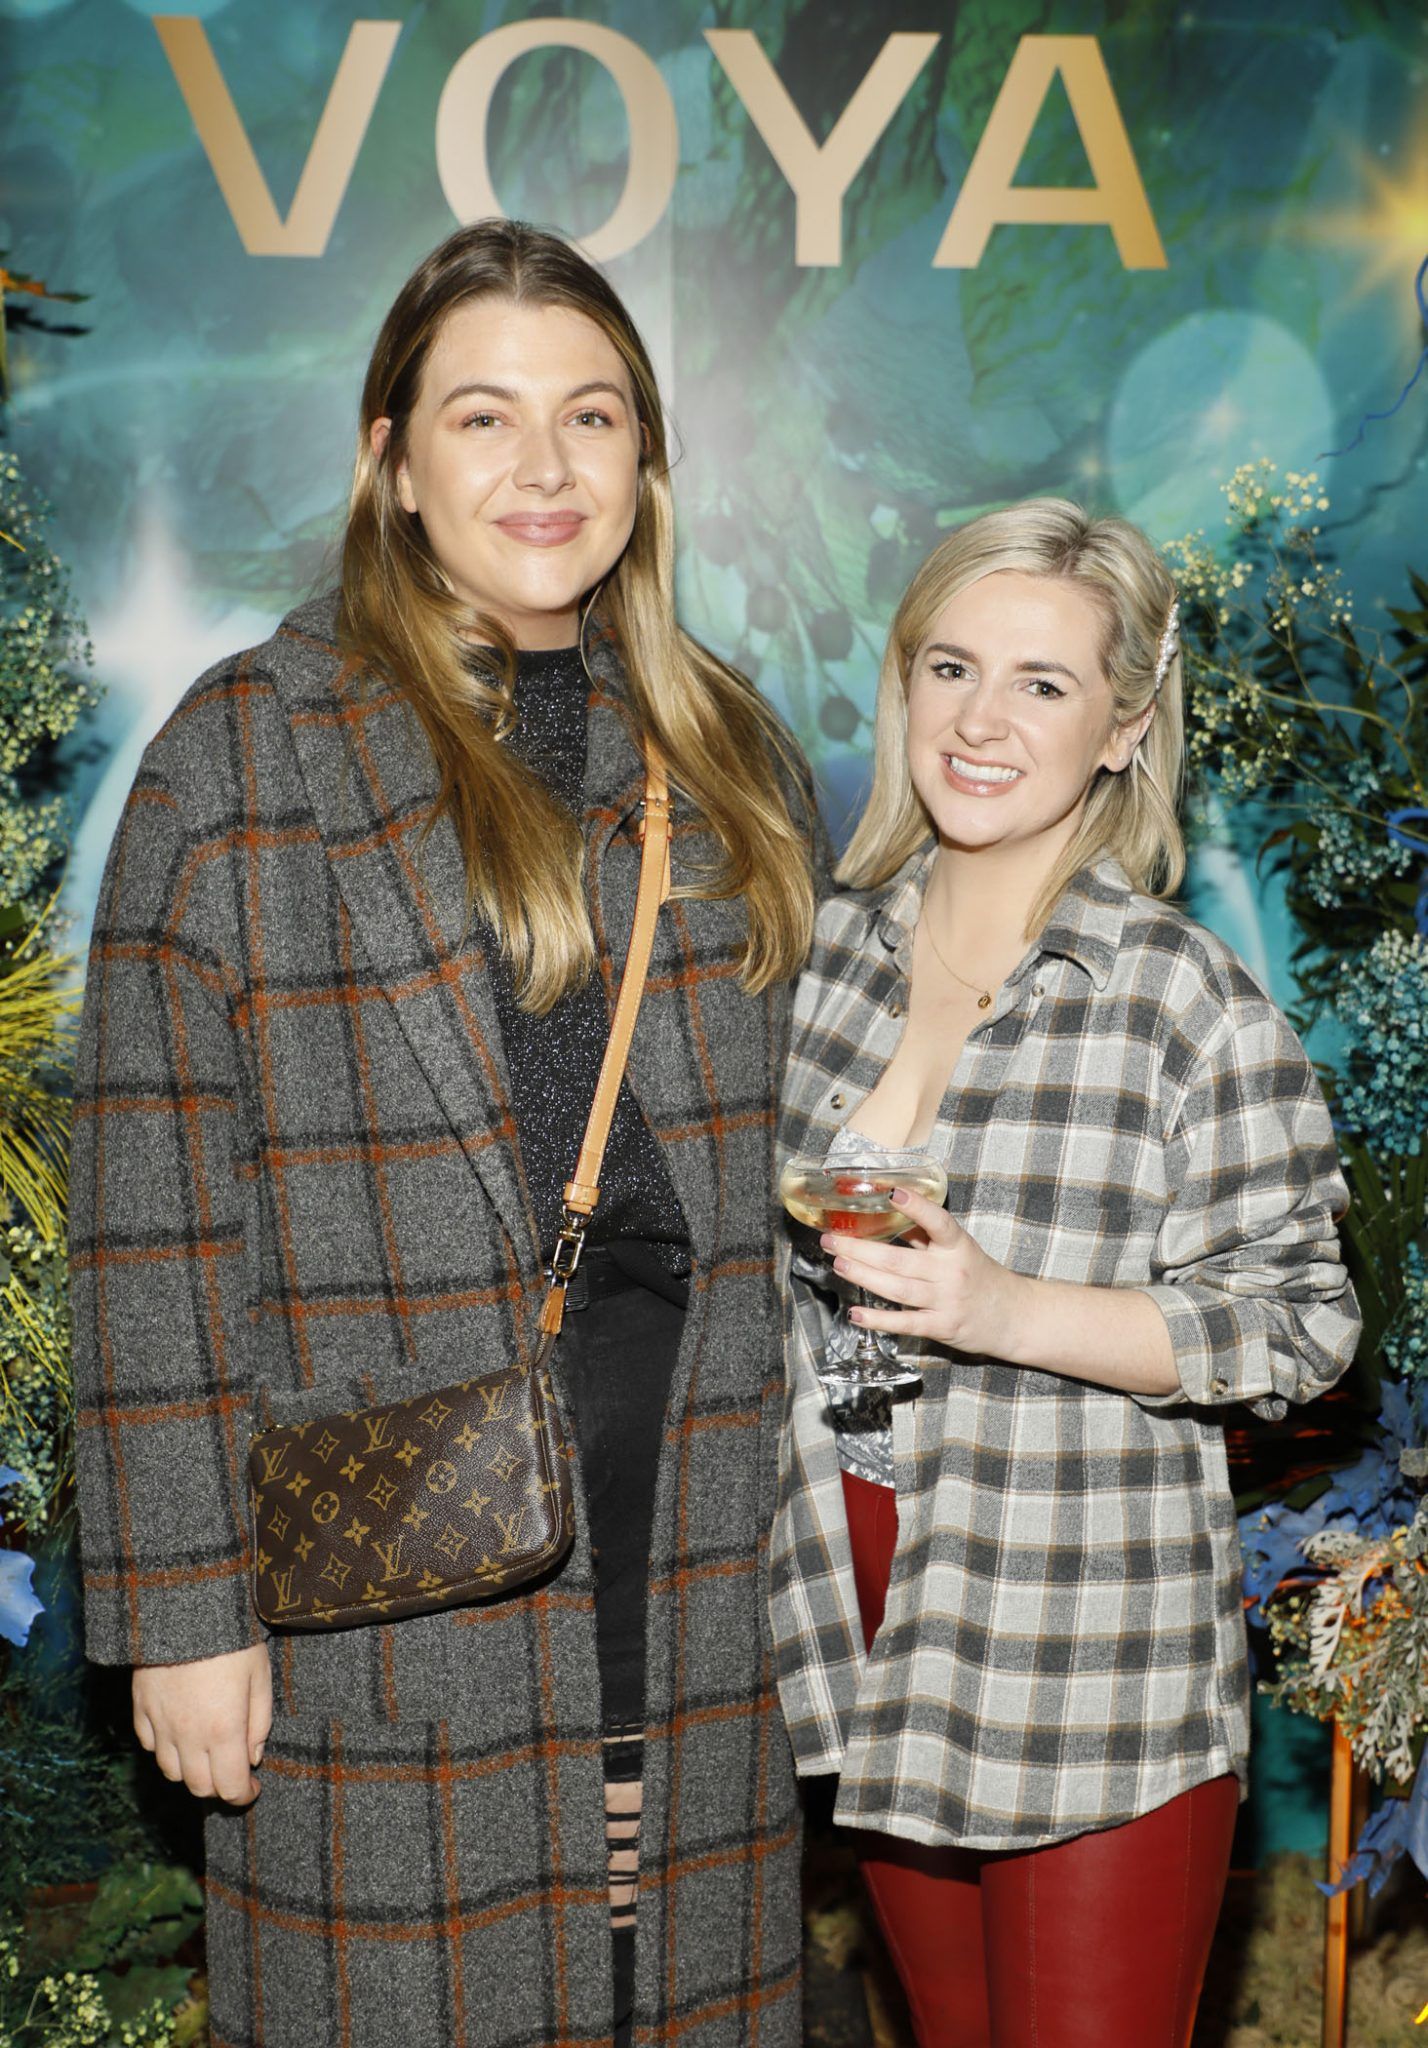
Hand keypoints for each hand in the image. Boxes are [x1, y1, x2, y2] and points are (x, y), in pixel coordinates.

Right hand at [133, 1643, 271, 1805]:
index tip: (252, 1788)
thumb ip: (260, 1721)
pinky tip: (179, 1732)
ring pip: (171, 1771)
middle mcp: (188, 1735)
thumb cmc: (232, 1638)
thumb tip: (253, 1757)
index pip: (229, 1787)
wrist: (185, 1605)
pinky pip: (149, 1744)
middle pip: (198, 1786)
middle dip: (218, 1786)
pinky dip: (164, 1748)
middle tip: (232, 1770)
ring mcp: (160, 1724)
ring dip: (190, 1771)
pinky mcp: (140, 1707)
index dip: (243, 1795)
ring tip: (207, 1753)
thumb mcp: (260, 1675)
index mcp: (223, 1730)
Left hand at [821, 1184, 1027, 1358]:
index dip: (917, 1207)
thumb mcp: (959, 1248)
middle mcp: (951, 1272)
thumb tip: (888, 1212)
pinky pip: (905, 1323)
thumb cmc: (979, 1276)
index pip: (939, 1222)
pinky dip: (878, 1320)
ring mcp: (946, 1301)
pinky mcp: (941, 1327)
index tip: (893, 1193)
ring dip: (863, 1276)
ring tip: (839, 1264)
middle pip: (899, 1260)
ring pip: (897, 1289)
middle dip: (860, 1249)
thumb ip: (925, 1234)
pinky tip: (856, 1314)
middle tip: (831, 1240)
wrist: (1012, 1316)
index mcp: (958, 1245)